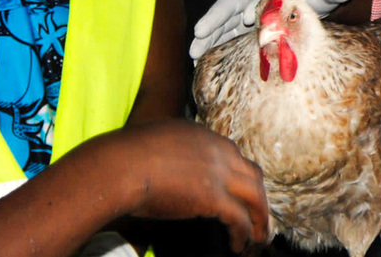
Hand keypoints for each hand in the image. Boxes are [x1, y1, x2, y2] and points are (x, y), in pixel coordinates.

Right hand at [101, 120, 270, 251]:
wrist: (121, 166)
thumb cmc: (125, 158)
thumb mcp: (155, 145)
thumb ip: (171, 155)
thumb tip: (168, 174)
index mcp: (203, 136)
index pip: (233, 154)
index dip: (239, 175)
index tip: (238, 191)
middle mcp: (218, 150)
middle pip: (252, 174)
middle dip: (258, 196)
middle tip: (258, 214)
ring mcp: (219, 172)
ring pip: (255, 196)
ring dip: (260, 218)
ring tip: (258, 236)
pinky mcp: (215, 197)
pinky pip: (240, 218)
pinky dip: (244, 233)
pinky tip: (238, 245)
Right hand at [190, 0, 355, 57]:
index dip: (254, 1)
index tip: (247, 17)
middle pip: (233, 1)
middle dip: (217, 16)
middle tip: (201, 32)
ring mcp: (248, 4)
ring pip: (224, 17)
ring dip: (209, 33)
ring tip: (193, 51)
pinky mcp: (245, 19)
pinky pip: (226, 30)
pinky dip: (214, 41)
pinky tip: (200, 57)